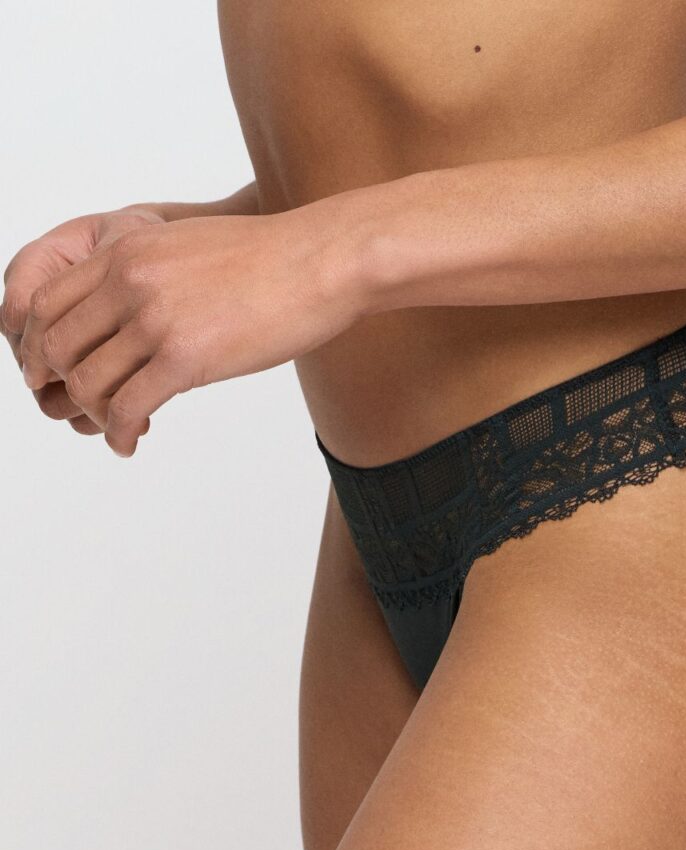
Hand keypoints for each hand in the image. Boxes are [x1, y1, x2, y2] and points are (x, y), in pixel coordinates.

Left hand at [18, 207, 360, 456]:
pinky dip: (119, 433)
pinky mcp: (186, 358)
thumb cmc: (274, 258)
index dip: (40, 344)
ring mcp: (154, 321)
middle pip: (57, 345)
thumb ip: (152, 273)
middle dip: (58, 383)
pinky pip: (129, 407)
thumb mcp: (191, 247)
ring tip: (114, 428)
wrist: (322, 262)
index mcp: (126, 251)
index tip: (51, 369)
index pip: (47, 302)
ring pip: (88, 381)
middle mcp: (129, 282)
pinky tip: (130, 443)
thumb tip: (139, 310)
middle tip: (79, 406)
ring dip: (93, 415)